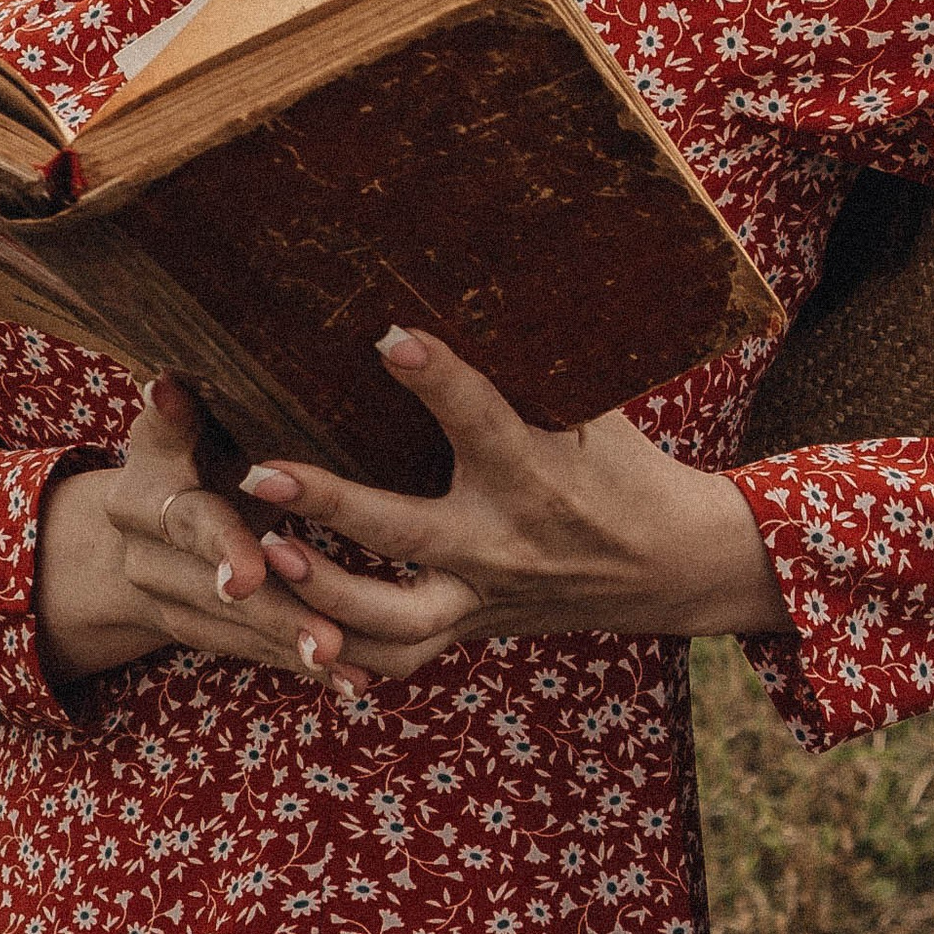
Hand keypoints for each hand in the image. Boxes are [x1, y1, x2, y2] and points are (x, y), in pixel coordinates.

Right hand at [34, 375, 371, 693]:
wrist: (153, 507)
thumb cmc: (198, 435)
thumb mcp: (188, 418)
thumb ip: (184, 408)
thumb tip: (165, 381)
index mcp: (141, 492)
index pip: (186, 520)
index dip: (222, 547)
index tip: (254, 573)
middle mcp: (142, 554)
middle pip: (211, 587)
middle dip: (271, 614)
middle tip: (325, 637)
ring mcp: (164, 599)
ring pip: (231, 628)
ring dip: (288, 646)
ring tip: (345, 661)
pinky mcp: (198, 628)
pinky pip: (248, 652)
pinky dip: (298, 667)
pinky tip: (351, 683)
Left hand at [234, 326, 792, 683]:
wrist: (672, 564)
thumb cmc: (622, 465)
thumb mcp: (592, 406)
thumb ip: (524, 365)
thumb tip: (464, 274)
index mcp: (537, 474)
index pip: (481, 419)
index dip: (437, 377)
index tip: (389, 336)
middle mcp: (504, 543)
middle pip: (406, 533)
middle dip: (331, 505)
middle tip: (262, 472)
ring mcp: (484, 595)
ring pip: (392, 620)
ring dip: (323, 593)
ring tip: (263, 555)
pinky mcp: (473, 626)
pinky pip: (400, 658)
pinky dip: (346, 654)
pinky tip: (291, 629)